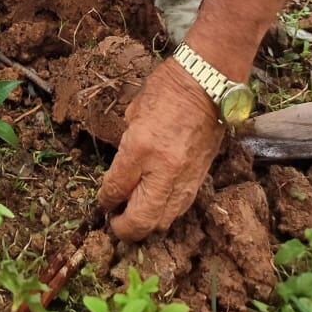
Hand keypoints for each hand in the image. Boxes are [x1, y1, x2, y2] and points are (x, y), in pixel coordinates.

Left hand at [97, 58, 223, 240]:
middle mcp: (163, 169)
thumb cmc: (167, 89)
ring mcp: (184, 178)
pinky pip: (180, 208)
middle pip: (141, 219)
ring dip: (146, 224)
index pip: (116, 188)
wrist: (208, 84)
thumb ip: (128, 145)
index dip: (105, 200)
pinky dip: (165, 212)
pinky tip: (156, 205)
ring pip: (163, 221)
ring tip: (134, 217)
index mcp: (140, 147)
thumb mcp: (134, 113)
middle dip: (124, 228)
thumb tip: (122, 169)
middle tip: (114, 224)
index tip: (102, 203)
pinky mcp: (200, 180)